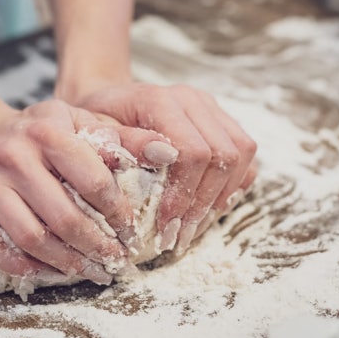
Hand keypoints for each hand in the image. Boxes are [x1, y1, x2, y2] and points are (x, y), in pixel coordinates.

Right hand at [0, 99, 172, 281]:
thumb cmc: (40, 133)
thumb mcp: (81, 123)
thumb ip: (124, 138)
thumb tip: (170, 152)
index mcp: (47, 129)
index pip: (93, 180)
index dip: (118, 213)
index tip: (132, 233)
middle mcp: (11, 153)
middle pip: (62, 217)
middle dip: (96, 247)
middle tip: (115, 263)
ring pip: (29, 237)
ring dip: (64, 263)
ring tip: (88, 271)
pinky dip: (22, 267)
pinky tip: (46, 271)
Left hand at [74, 83, 257, 253]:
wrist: (107, 104)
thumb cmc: (95, 123)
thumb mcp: (94, 135)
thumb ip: (124, 144)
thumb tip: (163, 156)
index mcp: (160, 100)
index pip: (192, 151)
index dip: (183, 194)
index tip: (165, 226)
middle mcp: (192, 100)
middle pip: (222, 155)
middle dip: (202, 204)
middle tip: (179, 237)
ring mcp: (210, 108)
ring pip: (241, 154)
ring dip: (220, 198)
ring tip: (192, 229)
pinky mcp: (221, 120)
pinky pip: (244, 156)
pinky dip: (231, 186)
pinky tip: (206, 210)